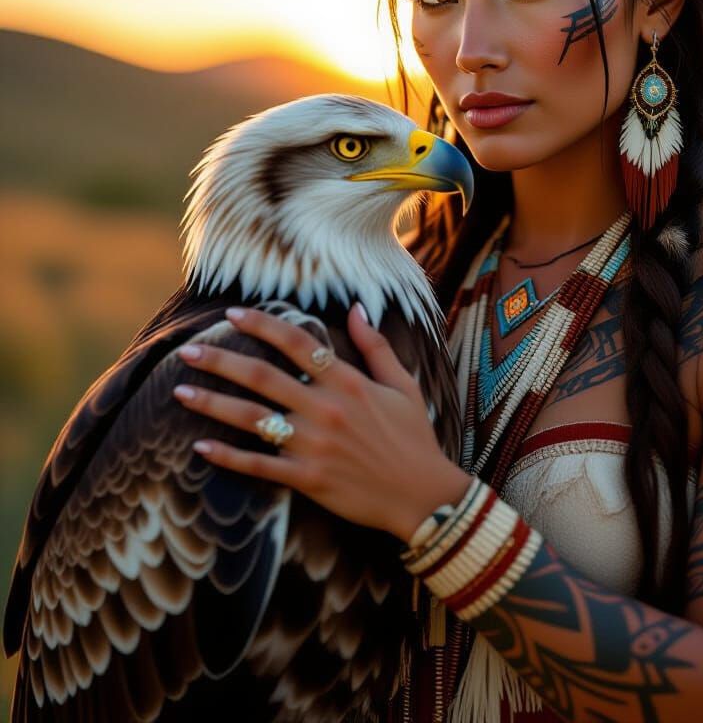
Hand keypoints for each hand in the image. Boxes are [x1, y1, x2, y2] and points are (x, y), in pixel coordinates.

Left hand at [172, 303, 471, 540]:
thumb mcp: (403, 385)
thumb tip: (357, 307)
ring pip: (252, 418)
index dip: (262, 324)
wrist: (423, 495)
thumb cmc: (415, 437)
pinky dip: (228, 456)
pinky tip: (201, 446)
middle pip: (263, 376)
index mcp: (349, 382)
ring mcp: (314, 445)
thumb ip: (376, 346)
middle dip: (221, 360)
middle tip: (187, 351)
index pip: (297, 343)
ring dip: (212, 403)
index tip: (232, 313)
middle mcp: (326, 408)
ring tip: (180, 391)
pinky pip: (259, 466)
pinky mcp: (307, 478)